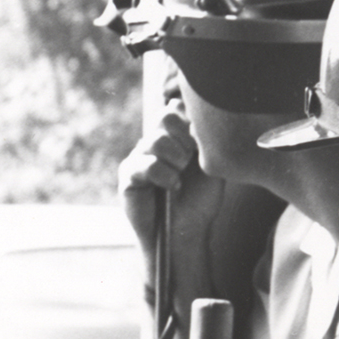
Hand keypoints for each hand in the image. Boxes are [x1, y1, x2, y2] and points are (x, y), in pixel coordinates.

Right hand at [117, 99, 196, 249]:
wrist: (186, 231)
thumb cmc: (200, 199)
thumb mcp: (211, 164)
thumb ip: (205, 138)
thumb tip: (197, 117)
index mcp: (173, 136)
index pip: (176, 107)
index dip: (192, 121)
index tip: (201, 145)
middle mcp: (154, 142)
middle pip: (165, 115)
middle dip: (185, 137)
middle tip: (191, 160)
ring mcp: (139, 156)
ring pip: (156, 140)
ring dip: (177, 160)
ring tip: (181, 178)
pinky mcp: (128, 175)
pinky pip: (145, 165)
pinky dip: (165, 176)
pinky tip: (172, 188)